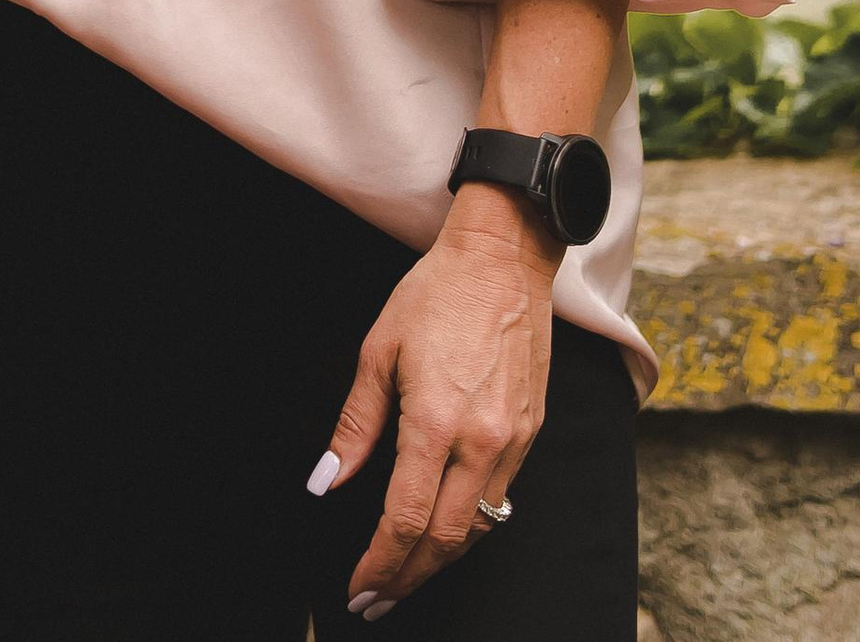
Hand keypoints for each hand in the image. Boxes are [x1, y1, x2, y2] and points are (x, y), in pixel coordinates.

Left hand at [312, 187, 555, 616]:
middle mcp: (482, 442)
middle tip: (376, 600)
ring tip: (407, 577)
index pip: (405, 520)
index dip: (379, 564)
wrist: (504, 258)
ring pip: (478, 530)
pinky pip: (501, 500)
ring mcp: (514, 441)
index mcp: (436, 422)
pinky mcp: (533, 433)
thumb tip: (326, 481)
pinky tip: (448, 531)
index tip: (359, 588)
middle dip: (407, 579)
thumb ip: (355, 424)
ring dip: (440, 562)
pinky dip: (471, 528)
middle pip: (444, 541)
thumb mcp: (379, 349)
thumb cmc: (438, 293)